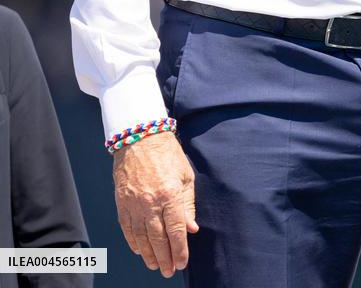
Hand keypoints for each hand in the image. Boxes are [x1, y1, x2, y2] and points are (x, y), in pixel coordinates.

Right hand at [113, 131, 198, 277]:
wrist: (140, 136)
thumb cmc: (167, 153)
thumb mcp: (185, 175)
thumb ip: (187, 204)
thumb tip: (191, 229)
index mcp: (170, 194)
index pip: (176, 231)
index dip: (179, 250)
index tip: (181, 263)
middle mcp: (150, 202)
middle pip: (158, 239)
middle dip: (164, 258)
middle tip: (168, 271)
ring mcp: (133, 203)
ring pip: (141, 237)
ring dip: (148, 254)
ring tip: (154, 265)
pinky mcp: (121, 201)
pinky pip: (127, 228)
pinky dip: (133, 242)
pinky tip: (139, 250)